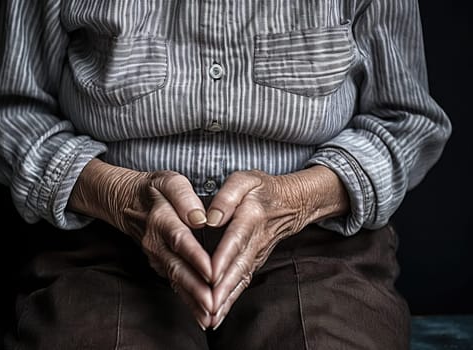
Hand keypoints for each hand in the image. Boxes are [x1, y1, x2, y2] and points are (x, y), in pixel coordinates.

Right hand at [68, 159, 212, 328]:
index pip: (180, 240)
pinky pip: (174, 283)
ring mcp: (156, 257)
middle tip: (213, 305)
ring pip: (175, 280)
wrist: (128, 203)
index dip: (196, 257)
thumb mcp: (169, 181)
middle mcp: (156, 243)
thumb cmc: (155, 190)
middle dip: (195, 288)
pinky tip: (201, 315)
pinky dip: (187, 300)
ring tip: (209, 316)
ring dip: (192, 299)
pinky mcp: (160, 265)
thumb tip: (199, 218)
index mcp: (161, 219)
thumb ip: (184, 197)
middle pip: (177, 267)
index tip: (212, 271)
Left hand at [206, 166, 348, 328]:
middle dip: (223, 290)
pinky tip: (216, 317)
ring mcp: (256, 255)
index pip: (236, 240)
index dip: (224, 258)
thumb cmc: (262, 189)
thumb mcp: (245, 180)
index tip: (211, 275)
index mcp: (250, 217)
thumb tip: (211, 218)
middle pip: (238, 267)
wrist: (291, 203)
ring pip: (240, 280)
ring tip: (209, 320)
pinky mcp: (254, 263)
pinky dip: (230, 302)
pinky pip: (242, 284)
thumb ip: (228, 195)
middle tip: (207, 308)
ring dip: (226, 301)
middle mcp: (255, 241)